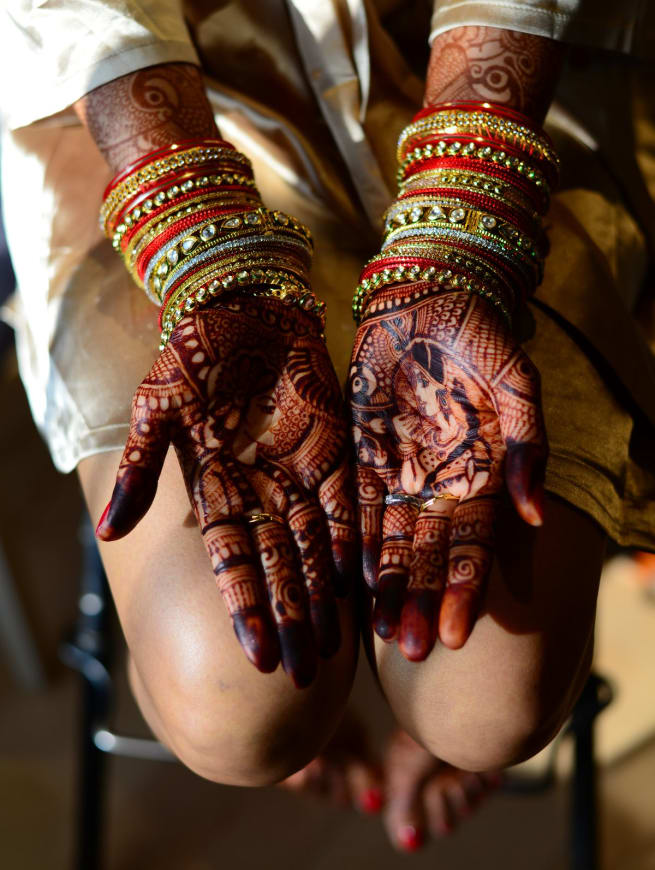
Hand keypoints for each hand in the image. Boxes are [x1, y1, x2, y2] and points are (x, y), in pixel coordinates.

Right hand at [96, 297, 355, 687]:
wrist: (243, 307)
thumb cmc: (192, 354)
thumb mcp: (157, 408)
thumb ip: (138, 470)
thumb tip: (108, 534)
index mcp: (216, 490)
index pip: (232, 563)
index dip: (246, 610)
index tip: (258, 659)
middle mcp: (261, 492)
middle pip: (279, 567)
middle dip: (292, 619)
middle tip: (305, 675)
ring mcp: (299, 474)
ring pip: (316, 546)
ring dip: (325, 595)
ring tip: (335, 648)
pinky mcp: (334, 449)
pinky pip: (348, 501)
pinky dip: (356, 538)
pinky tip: (364, 580)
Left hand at [349, 284, 546, 657]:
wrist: (430, 295)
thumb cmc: (483, 337)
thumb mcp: (518, 385)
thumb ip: (528, 447)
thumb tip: (536, 516)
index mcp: (482, 472)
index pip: (473, 544)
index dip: (463, 589)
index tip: (455, 635)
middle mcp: (440, 481)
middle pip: (429, 553)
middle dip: (421, 601)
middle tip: (410, 650)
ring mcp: (399, 468)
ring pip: (390, 539)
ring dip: (387, 583)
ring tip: (379, 631)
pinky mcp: (362, 449)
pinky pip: (353, 502)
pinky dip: (351, 538)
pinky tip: (347, 576)